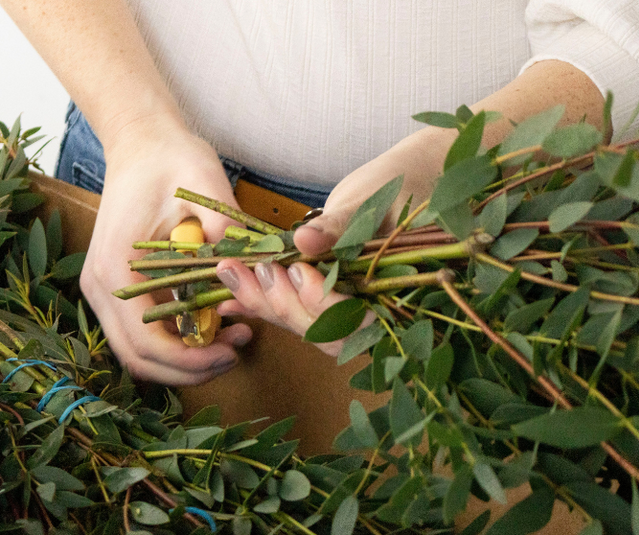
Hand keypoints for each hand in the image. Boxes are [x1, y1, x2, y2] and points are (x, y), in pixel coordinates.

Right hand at [80, 119, 251, 384]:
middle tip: (235, 353)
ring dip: (183, 356)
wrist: (141, 140)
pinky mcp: (116, 285)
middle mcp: (100, 286)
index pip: (148, 343)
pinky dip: (176, 338)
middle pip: (139, 359)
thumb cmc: (172, 158)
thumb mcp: (206, 188)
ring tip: (230, 338)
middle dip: (189, 368)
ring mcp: (104, 288)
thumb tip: (262, 273)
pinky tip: (212, 320)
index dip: (192, 360)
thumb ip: (229, 232)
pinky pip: (142, 330)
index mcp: (116, 268)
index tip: (232, 352)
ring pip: (139, 350)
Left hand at [213, 128, 452, 352]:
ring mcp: (351, 312)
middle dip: (285, 306)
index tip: (299, 270)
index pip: (361, 323)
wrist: (409, 181)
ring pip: (308, 327)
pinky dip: (262, 303)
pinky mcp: (328, 301)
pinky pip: (295, 310)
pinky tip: (229, 296)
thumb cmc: (402, 184)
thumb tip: (306, 239)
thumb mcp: (373, 200)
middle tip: (253, 271)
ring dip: (266, 304)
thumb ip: (342, 226)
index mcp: (401, 295)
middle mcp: (378, 315)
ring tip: (231, 274)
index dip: (325, 304)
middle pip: (329, 335)